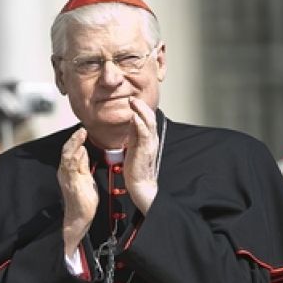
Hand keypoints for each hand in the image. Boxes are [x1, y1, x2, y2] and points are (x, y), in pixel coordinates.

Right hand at [58, 128, 98, 257]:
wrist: (79, 217)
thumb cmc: (83, 200)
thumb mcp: (85, 177)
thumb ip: (83, 164)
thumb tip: (83, 150)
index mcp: (68, 170)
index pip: (70, 151)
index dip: (76, 140)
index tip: (83, 130)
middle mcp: (65, 171)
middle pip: (67, 150)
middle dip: (74, 138)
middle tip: (82, 129)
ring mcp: (66, 176)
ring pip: (67, 155)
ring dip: (74, 143)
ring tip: (81, 133)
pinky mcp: (71, 182)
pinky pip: (70, 165)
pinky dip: (75, 154)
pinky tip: (80, 148)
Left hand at [123, 97, 159, 213]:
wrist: (140, 185)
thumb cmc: (135, 169)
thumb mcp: (133, 146)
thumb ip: (134, 133)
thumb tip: (131, 121)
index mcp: (148, 139)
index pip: (147, 119)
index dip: (141, 109)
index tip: (133, 100)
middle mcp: (151, 139)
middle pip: (150, 117)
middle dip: (141, 106)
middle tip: (132, 98)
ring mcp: (150, 144)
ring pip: (149, 122)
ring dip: (141, 111)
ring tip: (133, 102)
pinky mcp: (145, 150)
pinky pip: (144, 133)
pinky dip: (139, 123)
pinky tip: (134, 117)